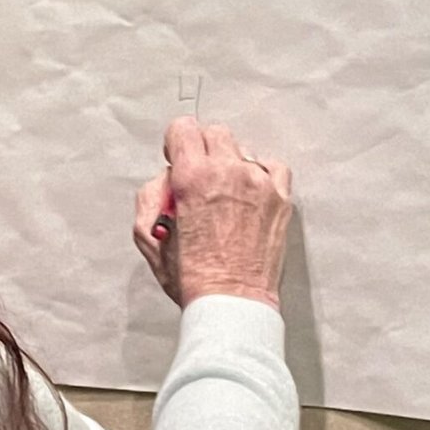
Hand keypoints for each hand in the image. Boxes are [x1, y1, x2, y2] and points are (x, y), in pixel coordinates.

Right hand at [133, 119, 292, 309]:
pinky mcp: (281, 198)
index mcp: (192, 179)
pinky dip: (260, 175)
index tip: (178, 158)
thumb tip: (167, 180)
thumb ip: (151, 196)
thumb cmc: (194, 277)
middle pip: (215, 133)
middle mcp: (228, 173)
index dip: (176, 143)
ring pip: (243, 149)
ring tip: (225, 195)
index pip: (183, 129)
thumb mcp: (148, 236)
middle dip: (203, 151)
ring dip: (231, 164)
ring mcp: (259, 183)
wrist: (232, 301)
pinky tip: (248, 195)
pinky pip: (272, 167)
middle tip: (199, 178)